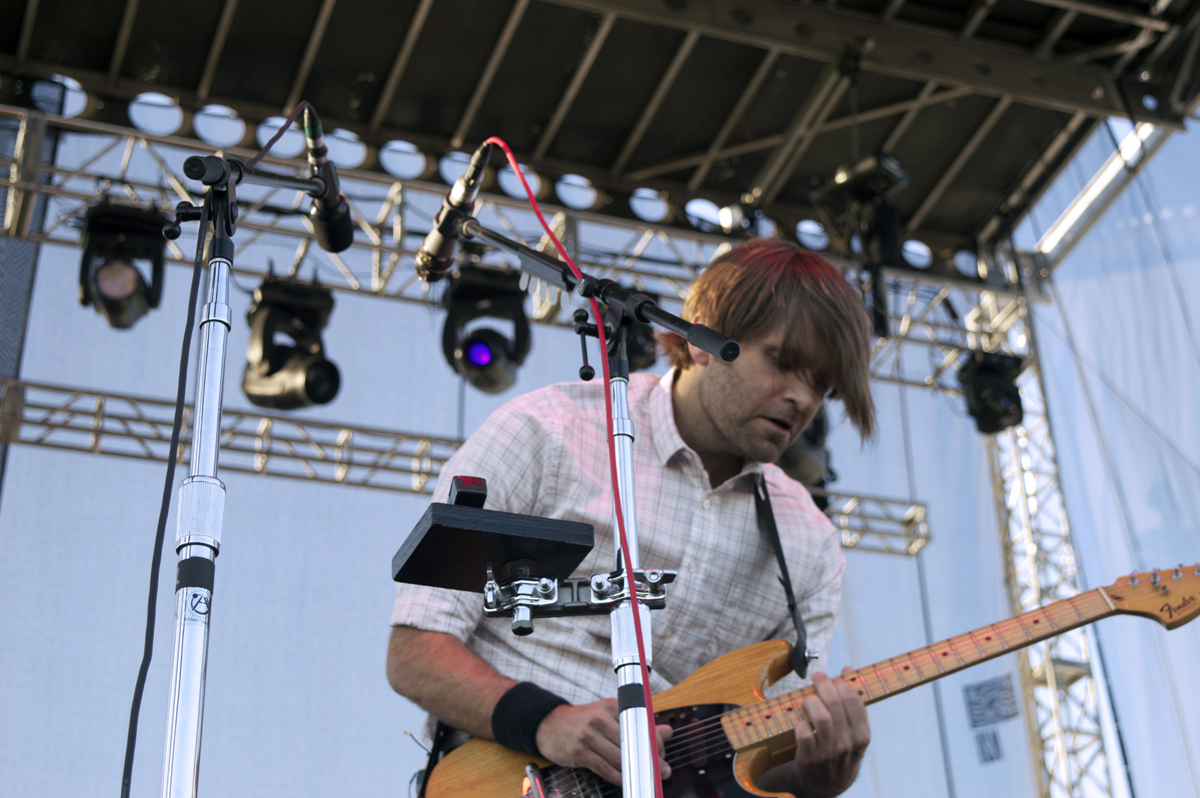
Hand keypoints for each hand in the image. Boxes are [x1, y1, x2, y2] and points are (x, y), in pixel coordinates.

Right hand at [535, 698, 672, 785]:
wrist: (548, 725)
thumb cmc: (581, 721)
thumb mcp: (608, 716)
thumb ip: (638, 725)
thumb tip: (667, 732)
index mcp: (610, 706)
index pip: (640, 725)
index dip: (654, 742)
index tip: (662, 755)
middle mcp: (599, 718)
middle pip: (631, 742)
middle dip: (648, 759)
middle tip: (660, 770)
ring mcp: (588, 735)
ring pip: (619, 757)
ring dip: (635, 771)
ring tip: (646, 778)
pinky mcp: (579, 752)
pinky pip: (604, 768)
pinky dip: (618, 777)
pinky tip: (625, 781)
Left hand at [791, 669, 869, 795]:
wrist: (829, 783)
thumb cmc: (842, 748)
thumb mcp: (854, 731)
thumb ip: (852, 702)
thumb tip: (847, 669)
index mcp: (862, 734)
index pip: (853, 700)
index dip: (840, 683)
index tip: (831, 676)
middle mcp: (848, 743)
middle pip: (834, 704)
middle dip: (823, 685)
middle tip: (816, 678)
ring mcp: (829, 752)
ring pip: (820, 717)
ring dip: (811, 701)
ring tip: (808, 699)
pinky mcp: (810, 759)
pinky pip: (804, 734)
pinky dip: (800, 723)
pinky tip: (801, 721)